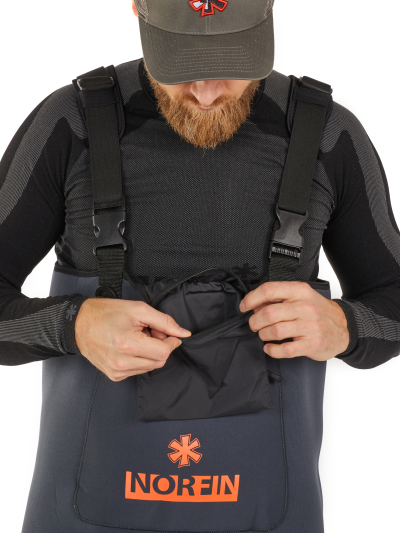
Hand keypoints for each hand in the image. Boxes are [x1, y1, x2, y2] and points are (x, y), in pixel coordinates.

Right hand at [75, 298, 190, 381]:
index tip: (167, 332)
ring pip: (150, 367)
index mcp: (129, 345)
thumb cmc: (105, 313)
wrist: (78, 324)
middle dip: (160, 346)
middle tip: (149, 331)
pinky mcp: (114, 376)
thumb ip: (164, 322)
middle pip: (159, 361)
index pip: (164, 352)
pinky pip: (138, 370)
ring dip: (150, 353)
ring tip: (137, 337)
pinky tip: (129, 346)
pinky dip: (139, 359)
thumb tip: (183, 333)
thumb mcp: (138, 309)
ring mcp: (117, 372)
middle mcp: (122, 363)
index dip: (171, 341)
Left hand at [239, 281, 348, 360]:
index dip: (252, 299)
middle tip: (254, 324)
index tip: (245, 306)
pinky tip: (270, 348)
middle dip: (255, 321)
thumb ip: (279, 298)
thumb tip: (255, 305)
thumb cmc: (318, 311)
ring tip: (264, 335)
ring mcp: (310, 327)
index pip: (269, 290)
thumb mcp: (301, 297)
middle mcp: (305, 307)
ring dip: (263, 335)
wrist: (344, 327)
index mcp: (300, 291)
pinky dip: (272, 350)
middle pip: (269, 313)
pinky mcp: (312, 344)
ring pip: (275, 331)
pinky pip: (285, 350)